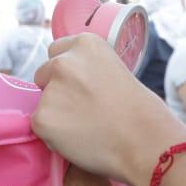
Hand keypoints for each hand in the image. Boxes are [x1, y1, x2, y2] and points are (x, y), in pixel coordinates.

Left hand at [33, 35, 185, 185]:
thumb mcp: (116, 70)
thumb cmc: (141, 112)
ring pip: (42, 103)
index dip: (68, 73)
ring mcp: (50, 91)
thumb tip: (72, 84)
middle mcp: (63, 62)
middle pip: (43, 74)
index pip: (57, 52)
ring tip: (87, 128)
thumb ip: (90, 70)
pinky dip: (54, 136)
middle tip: (83, 110)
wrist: (145, 142)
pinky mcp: (42, 119)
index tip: (82, 88)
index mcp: (85, 44)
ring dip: (57, 114)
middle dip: (57, 90)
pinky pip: (40, 127)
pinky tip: (79, 140)